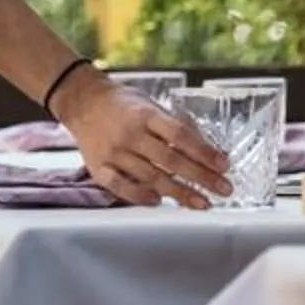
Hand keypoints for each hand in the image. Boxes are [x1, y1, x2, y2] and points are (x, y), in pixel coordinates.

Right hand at [52, 70, 228, 208]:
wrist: (81, 101)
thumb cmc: (120, 103)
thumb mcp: (150, 104)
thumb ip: (174, 125)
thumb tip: (207, 149)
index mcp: (144, 114)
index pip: (180, 135)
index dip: (204, 152)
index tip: (224, 166)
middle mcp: (129, 134)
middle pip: (170, 160)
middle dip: (201, 177)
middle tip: (223, 190)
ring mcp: (113, 152)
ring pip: (150, 177)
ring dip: (179, 193)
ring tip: (201, 203)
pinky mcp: (98, 167)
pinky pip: (120, 187)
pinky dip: (140, 196)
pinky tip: (158, 201)